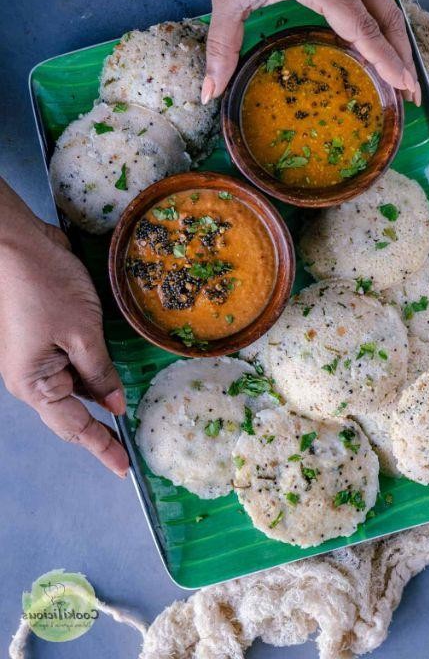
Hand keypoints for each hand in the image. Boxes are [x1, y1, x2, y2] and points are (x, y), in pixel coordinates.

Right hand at [0, 180, 128, 476]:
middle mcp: (32, 377)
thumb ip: (100, 373)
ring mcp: (36, 358)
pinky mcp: (45, 338)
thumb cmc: (45, 286)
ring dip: (98, 398)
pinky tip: (109, 380)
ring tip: (124, 418)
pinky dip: (92, 374)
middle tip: (128, 448)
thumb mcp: (82, 333)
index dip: (101, 447)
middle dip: (99, 428)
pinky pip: (71, 366)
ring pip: (73, 389)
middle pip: (71, 413)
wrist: (18, 243)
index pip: (74, 426)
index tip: (124, 467)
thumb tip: (114, 405)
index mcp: (35, 383)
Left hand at [196, 0, 419, 104]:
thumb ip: (221, 46)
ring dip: (398, 41)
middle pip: (387, 17)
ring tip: (404, 76)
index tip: (401, 86)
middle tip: (410, 95)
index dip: (383, 59)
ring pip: (387, 3)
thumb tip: (211, 91)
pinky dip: (386, 22)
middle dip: (402, 58)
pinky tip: (383, 44)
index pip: (360, 26)